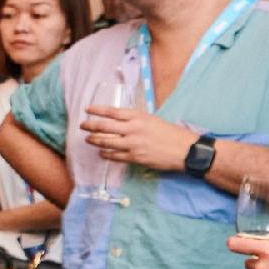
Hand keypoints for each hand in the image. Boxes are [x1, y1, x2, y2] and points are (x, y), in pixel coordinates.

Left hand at [80, 103, 196, 171]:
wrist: (185, 150)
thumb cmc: (171, 133)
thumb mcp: (153, 120)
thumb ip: (135, 120)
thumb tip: (119, 120)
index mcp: (139, 117)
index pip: (112, 112)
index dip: (97, 110)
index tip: (87, 110)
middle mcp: (133, 129)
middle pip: (104, 126)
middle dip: (90, 126)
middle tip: (83, 126)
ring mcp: (133, 144)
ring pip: (106, 142)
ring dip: (95, 140)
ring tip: (88, 139)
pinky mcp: (135, 158)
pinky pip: (115, 156)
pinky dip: (106, 154)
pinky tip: (102, 153)